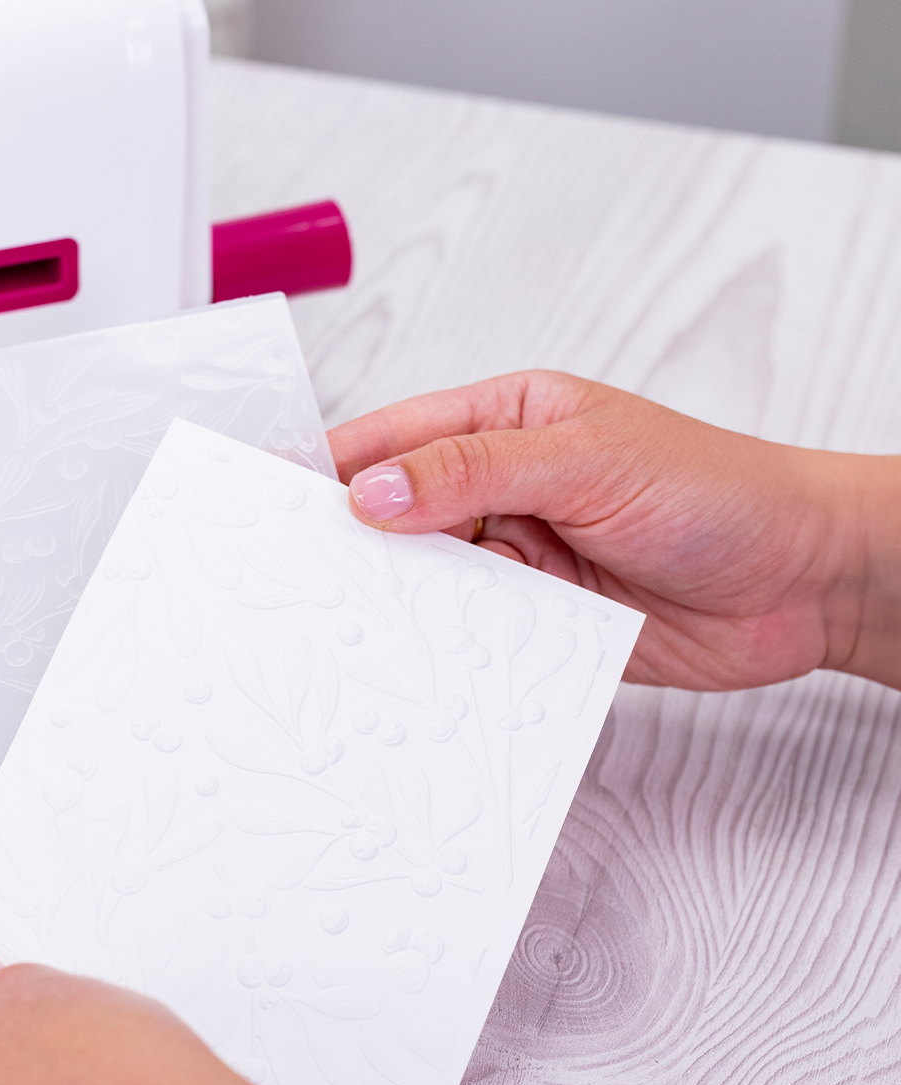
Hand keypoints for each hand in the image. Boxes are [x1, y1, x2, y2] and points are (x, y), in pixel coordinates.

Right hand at [328, 371, 900, 690]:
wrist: (806, 582)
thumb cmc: (719, 491)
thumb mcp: (586, 459)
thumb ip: (473, 472)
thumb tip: (374, 489)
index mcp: (505, 423)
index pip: (394, 437)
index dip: (333, 467)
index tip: (278, 500)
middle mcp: (503, 490)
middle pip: (398, 515)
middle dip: (354, 543)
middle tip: (300, 575)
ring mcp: (518, 558)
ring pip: (427, 582)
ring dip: (400, 602)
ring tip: (351, 625)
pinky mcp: (536, 625)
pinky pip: (470, 638)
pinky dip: (446, 651)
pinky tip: (424, 661)